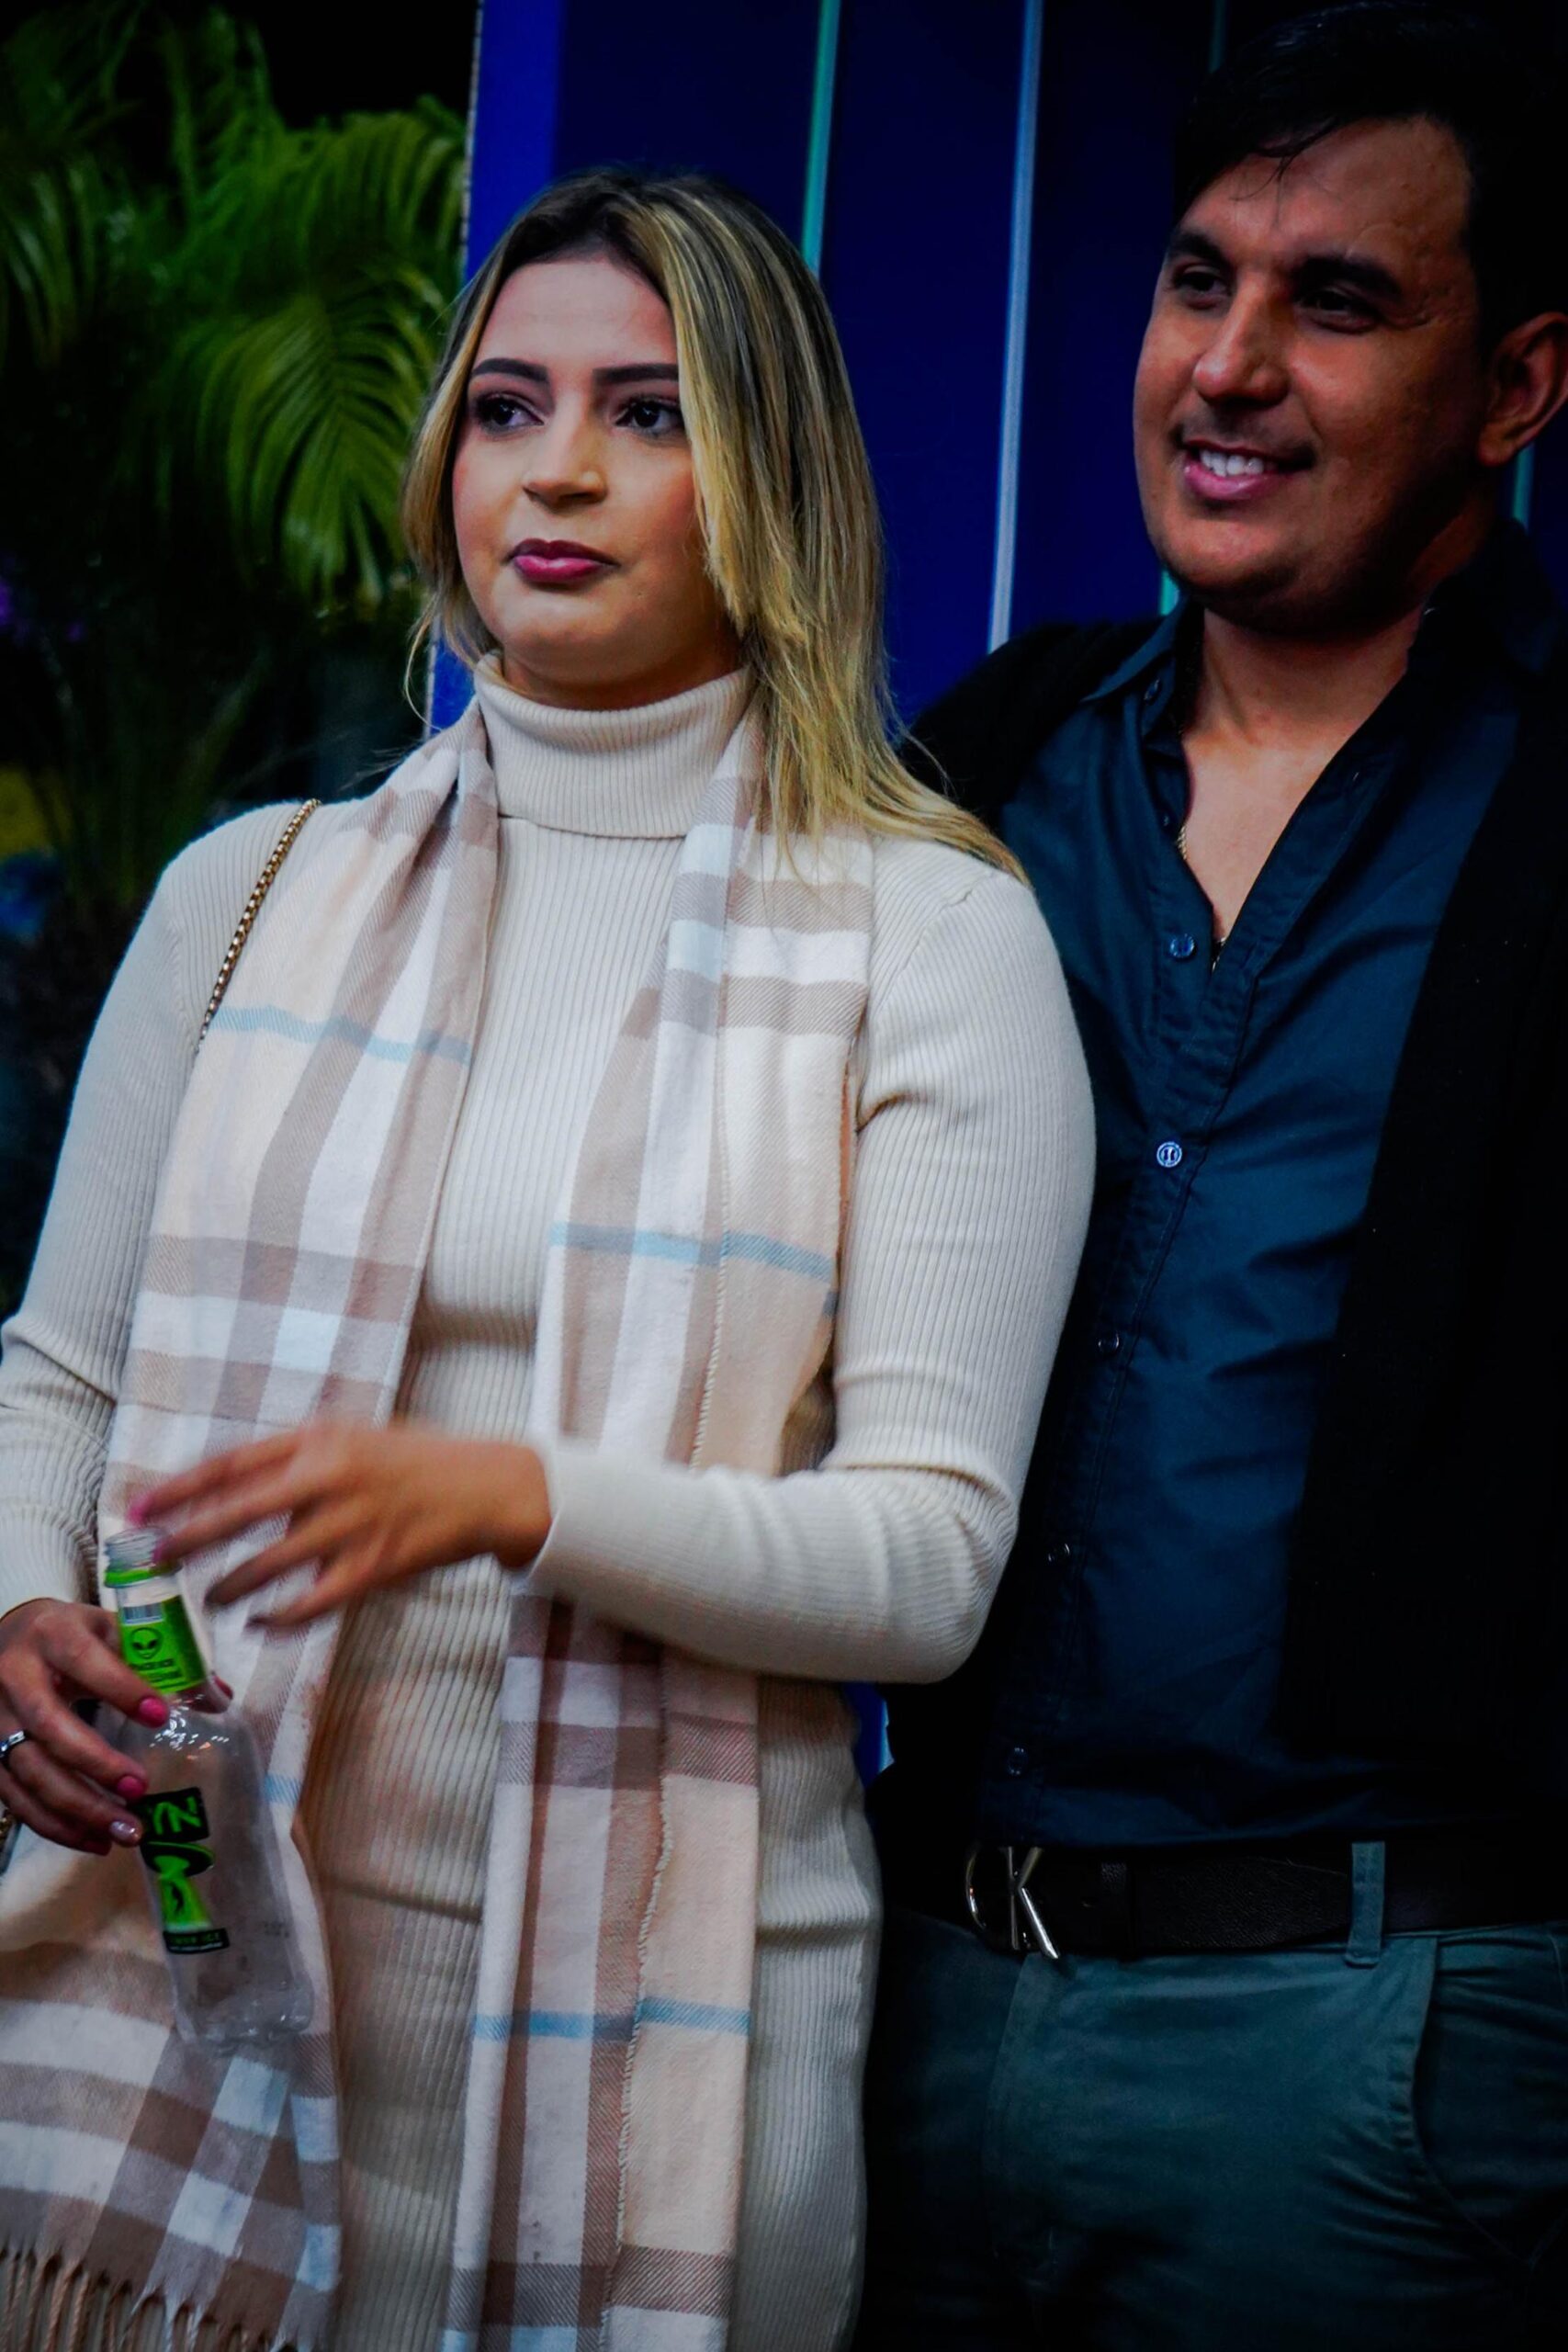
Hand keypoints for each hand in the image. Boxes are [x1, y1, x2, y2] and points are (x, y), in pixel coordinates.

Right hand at [0, 1598, 173, 1853]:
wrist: (4, 1641)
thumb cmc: (69, 1636)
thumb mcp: (108, 1630)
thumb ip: (157, 1659)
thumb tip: (218, 1695)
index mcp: (51, 1635)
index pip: (85, 1661)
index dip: (121, 1688)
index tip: (161, 1715)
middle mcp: (14, 1676)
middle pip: (49, 1726)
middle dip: (96, 1763)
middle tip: (140, 1789)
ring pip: (29, 1771)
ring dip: (79, 1808)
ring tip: (127, 1831)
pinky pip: (17, 1799)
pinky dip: (55, 1825)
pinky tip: (94, 1840)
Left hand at [133, 1419, 553, 1629]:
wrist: (487, 1486)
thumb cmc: (413, 1461)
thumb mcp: (353, 1439)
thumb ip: (297, 1461)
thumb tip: (234, 1493)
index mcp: (321, 1439)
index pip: (233, 1462)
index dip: (181, 1487)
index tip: (141, 1507)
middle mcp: (332, 1477)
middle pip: (240, 1511)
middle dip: (188, 1536)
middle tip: (152, 1556)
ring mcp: (355, 1525)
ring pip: (272, 1564)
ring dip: (232, 1586)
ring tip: (208, 1600)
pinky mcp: (376, 1567)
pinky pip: (314, 1602)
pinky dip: (281, 1618)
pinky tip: (260, 1624)